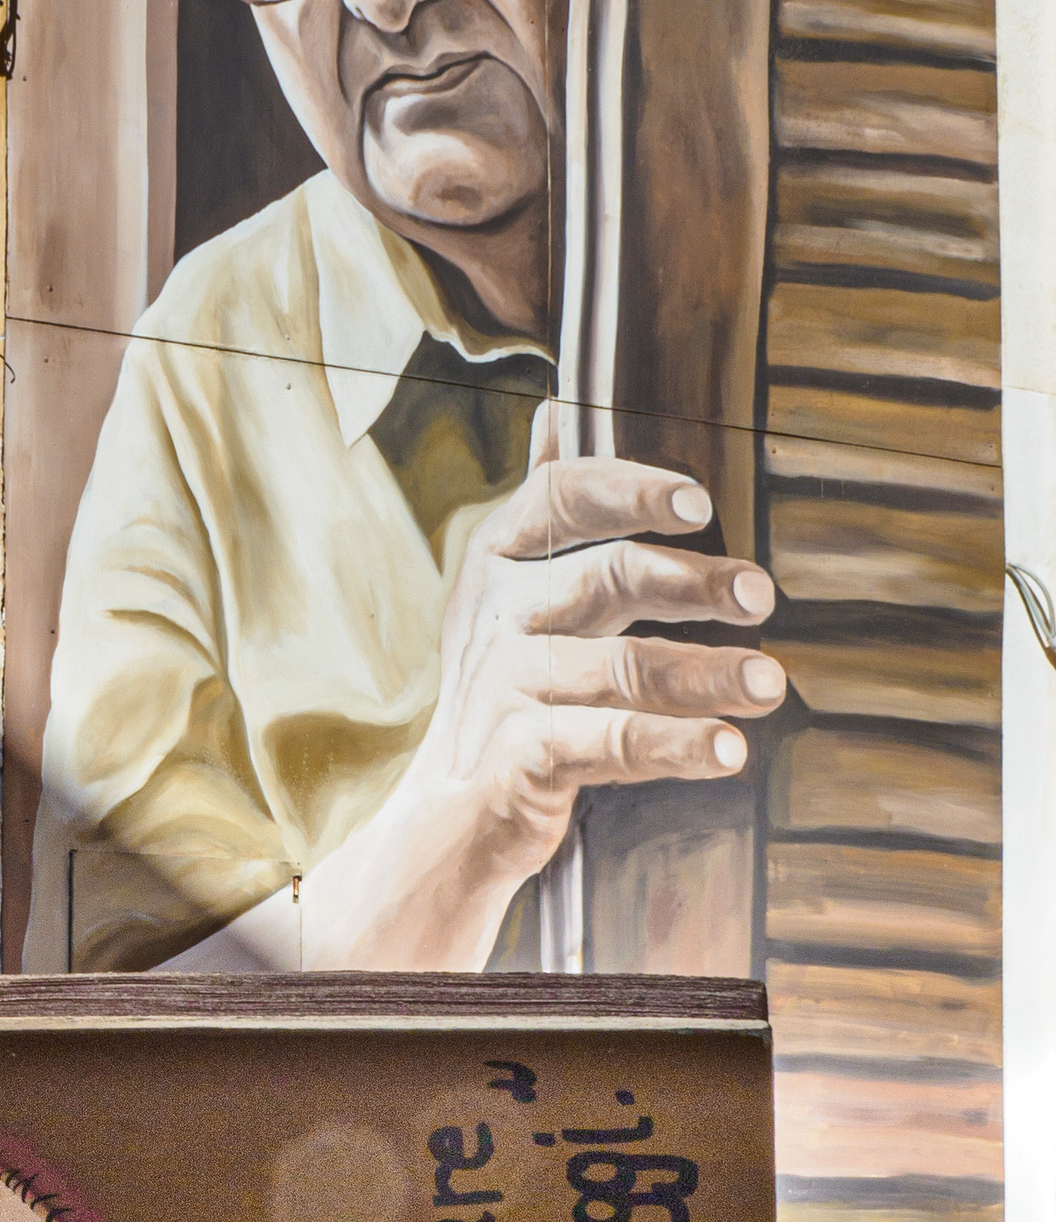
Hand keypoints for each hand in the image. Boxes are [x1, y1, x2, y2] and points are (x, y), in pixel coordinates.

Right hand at [302, 401, 783, 967]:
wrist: (450, 811)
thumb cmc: (508, 686)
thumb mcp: (510, 591)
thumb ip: (544, 508)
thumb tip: (557, 410)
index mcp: (499, 560)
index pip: (561, 497)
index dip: (631, 491)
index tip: (699, 505)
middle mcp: (497, 617)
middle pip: (605, 579)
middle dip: (691, 583)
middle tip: (759, 595)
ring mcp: (507, 688)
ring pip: (621, 669)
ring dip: (706, 674)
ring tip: (770, 683)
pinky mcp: (523, 759)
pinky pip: (613, 744)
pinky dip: (676, 746)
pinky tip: (728, 750)